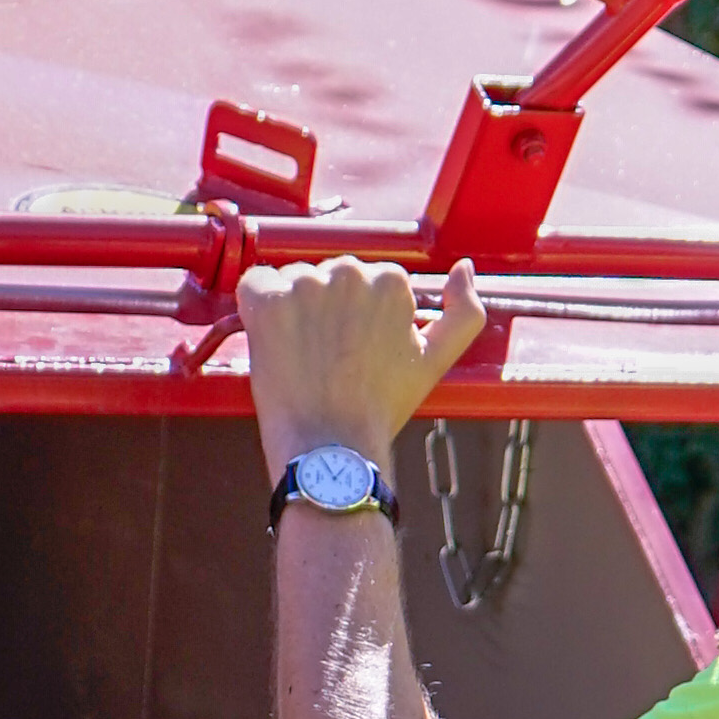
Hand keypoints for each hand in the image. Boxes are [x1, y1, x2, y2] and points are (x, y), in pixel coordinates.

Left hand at [237, 256, 492, 498]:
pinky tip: (272, 344)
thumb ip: (464, 313)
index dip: (352, 320)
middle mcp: (350, 272)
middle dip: (323, 311)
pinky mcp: (267, 300)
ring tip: (302, 359)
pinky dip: (257, 310)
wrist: (332, 449)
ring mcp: (305, 284)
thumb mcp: (436, 361)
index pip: (364, 282)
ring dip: (292, 312)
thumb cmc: (380, 408)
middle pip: (328, 278)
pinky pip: (254, 285)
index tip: (350, 353)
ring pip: (292, 282)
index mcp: (391, 281)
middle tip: (325, 361)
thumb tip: (464, 268)